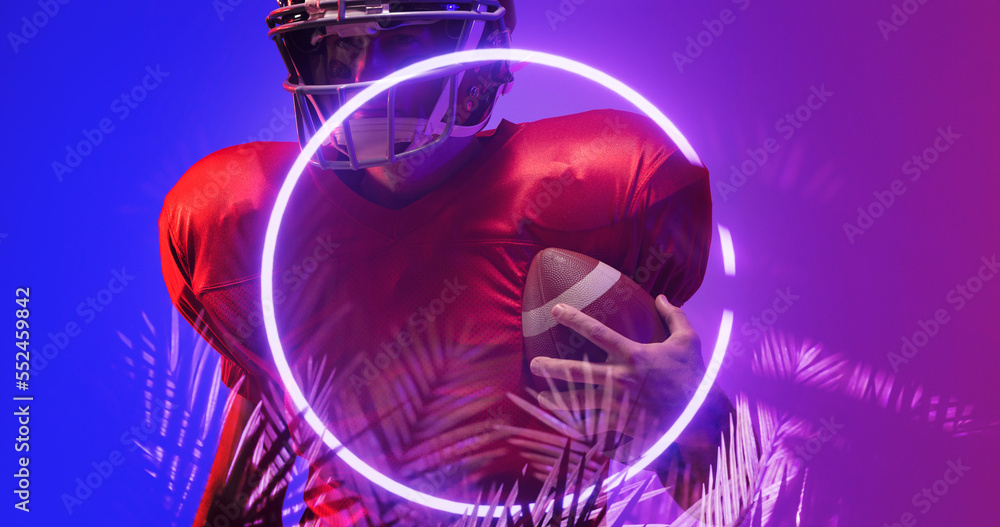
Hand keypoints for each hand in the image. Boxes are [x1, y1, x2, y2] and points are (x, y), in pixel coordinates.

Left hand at [529, 295, 729, 464]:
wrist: (702, 417)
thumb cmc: (693, 376)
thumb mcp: (689, 341)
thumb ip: (674, 316)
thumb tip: (662, 296)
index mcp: (634, 355)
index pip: (597, 332)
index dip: (574, 318)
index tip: (556, 310)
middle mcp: (622, 379)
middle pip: (578, 371)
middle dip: (552, 367)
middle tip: (534, 364)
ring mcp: (620, 404)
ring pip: (580, 403)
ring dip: (557, 401)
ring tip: (541, 398)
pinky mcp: (623, 425)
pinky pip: (595, 426)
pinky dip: (578, 426)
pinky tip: (565, 425)